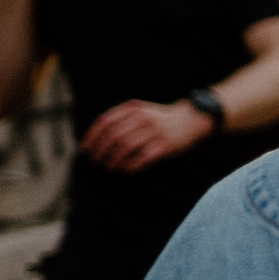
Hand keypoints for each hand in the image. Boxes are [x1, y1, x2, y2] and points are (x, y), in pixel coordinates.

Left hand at [82, 99, 215, 172]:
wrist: (193, 119)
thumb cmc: (161, 119)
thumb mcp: (141, 112)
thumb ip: (121, 120)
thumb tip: (95, 140)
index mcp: (133, 108)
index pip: (105, 122)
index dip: (92, 137)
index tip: (85, 150)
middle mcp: (143, 117)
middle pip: (113, 136)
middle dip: (100, 151)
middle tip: (95, 163)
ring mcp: (156, 131)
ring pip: (126, 147)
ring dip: (113, 160)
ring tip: (108, 168)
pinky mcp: (166, 144)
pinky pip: (143, 157)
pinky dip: (131, 165)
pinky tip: (126, 170)